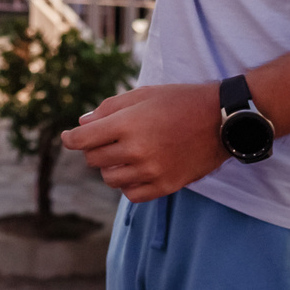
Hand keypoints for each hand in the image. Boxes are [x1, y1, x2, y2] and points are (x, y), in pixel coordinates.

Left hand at [60, 82, 228, 202]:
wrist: (220, 120)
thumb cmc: (179, 101)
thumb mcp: (142, 94)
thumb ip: (108, 109)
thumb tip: (81, 125)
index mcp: (127, 124)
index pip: (82, 140)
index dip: (70, 138)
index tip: (69, 137)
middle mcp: (136, 151)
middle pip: (93, 159)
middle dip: (94, 148)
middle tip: (107, 139)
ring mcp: (151, 172)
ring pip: (110, 178)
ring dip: (110, 166)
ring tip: (125, 153)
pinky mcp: (165, 186)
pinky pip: (131, 194)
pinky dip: (127, 184)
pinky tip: (136, 170)